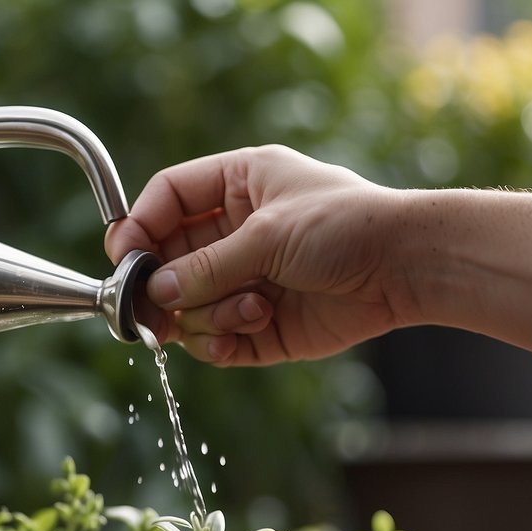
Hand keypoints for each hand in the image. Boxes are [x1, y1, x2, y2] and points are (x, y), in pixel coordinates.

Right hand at [107, 145, 407, 365]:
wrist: (407, 269)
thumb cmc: (347, 226)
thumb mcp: (268, 235)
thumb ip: (207, 265)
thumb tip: (157, 292)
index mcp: (235, 187)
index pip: (165, 200)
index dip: (138, 227)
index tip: (124, 258)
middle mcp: (232, 232)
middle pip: (164, 261)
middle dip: (159, 288)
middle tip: (149, 312)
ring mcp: (242, 280)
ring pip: (185, 307)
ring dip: (207, 314)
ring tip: (250, 309)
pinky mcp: (257, 325)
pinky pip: (212, 341)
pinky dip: (219, 342)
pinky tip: (250, 328)